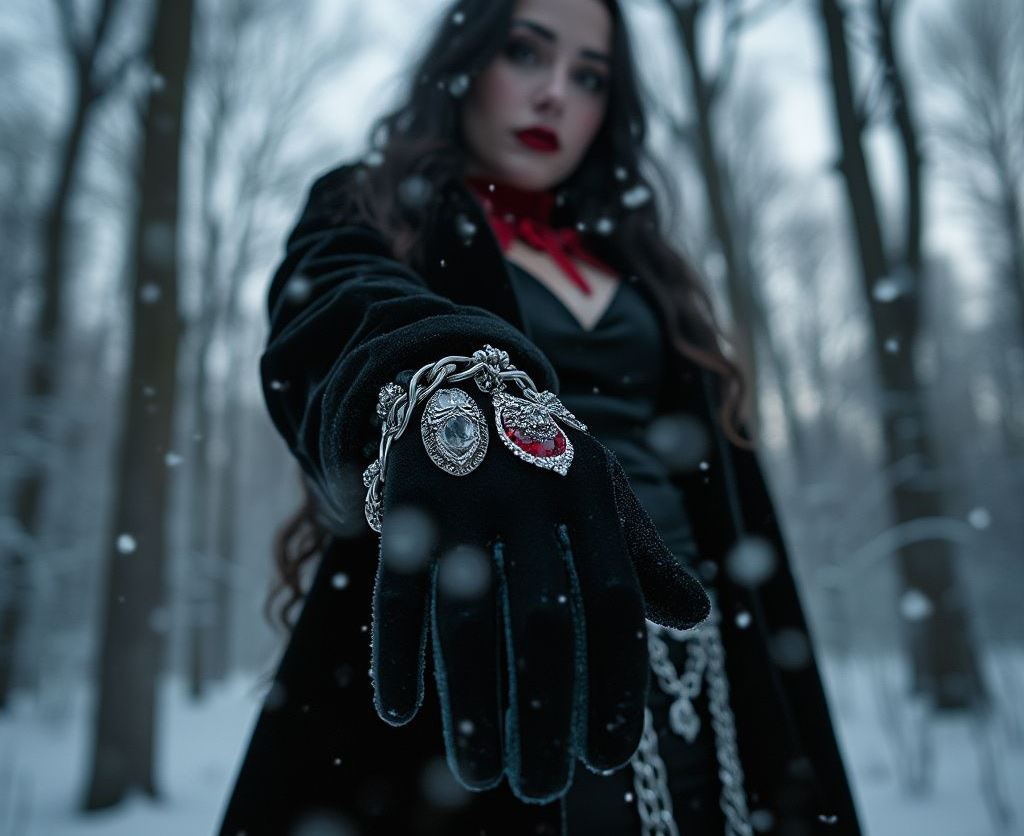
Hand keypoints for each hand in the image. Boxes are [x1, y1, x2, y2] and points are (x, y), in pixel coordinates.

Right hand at [370, 382, 709, 802]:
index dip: (617, 685)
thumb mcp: (599, 488)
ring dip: (469, 705)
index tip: (609, 758)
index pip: (615, 603)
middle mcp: (527, 491)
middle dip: (543, 715)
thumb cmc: (540, 456)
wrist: (456, 386)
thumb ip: (643, 553)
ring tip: (480, 774)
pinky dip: (395, 656)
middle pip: (541, 623)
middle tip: (543, 785)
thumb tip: (698, 619)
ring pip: (462, 619)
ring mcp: (460, 495)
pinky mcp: (402, 502)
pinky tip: (399, 714)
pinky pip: (394, 594)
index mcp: (587, 492)